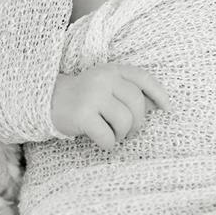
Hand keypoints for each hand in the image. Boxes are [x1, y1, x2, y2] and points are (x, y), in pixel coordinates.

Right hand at [50, 64, 171, 149]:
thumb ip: (129, 93)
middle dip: (137, 123)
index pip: (143, 79)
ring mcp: (92, 95)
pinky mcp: (82, 114)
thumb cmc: (84, 98)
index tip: (167, 110)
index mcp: (112, 70)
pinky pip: (107, 136)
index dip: (159, 94)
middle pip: (137, 104)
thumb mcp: (107, 88)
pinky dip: (108, 144)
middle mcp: (104, 79)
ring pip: (125, 121)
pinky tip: (102, 142)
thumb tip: (156, 105)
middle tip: (129, 132)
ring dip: (122, 135)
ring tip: (113, 135)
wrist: (48, 101)